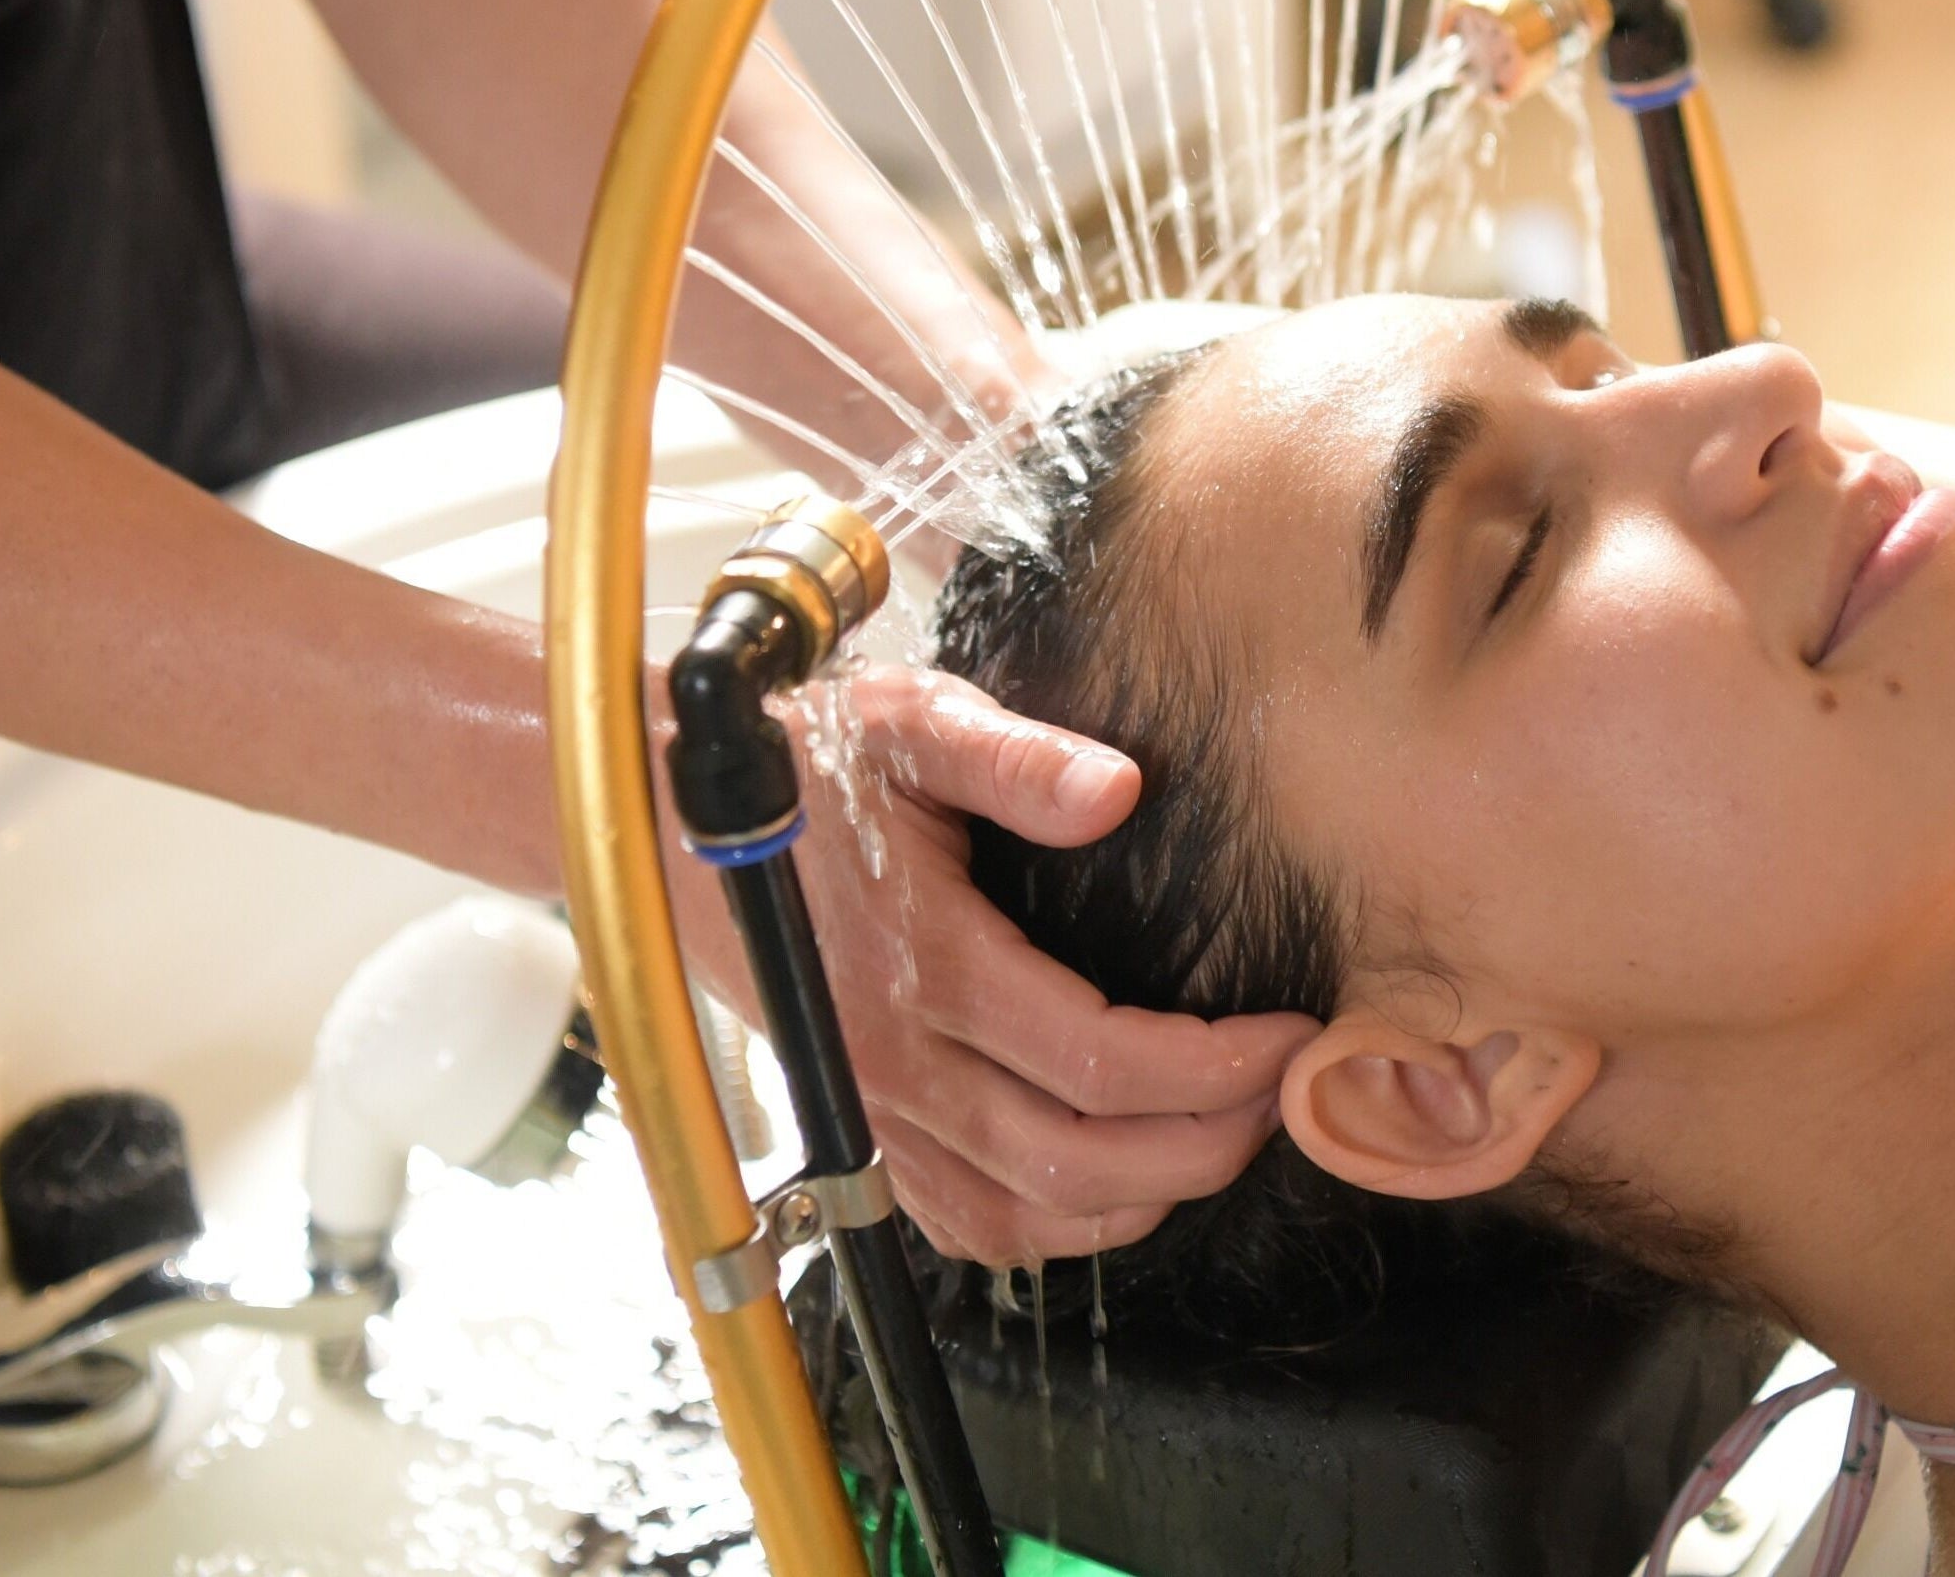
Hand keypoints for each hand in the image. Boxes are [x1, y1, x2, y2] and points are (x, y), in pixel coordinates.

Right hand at [667, 667, 1317, 1264]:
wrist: (665, 827)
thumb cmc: (797, 768)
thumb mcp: (908, 725)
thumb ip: (1015, 757)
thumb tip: (1120, 789)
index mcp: (927, 969)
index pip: (1105, 1064)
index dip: (1220, 1068)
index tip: (1289, 1033)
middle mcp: (896, 1066)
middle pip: (1084, 1165)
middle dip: (1209, 1145)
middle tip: (1280, 1093)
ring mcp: (874, 1116)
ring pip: (1030, 1219)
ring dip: (1144, 1197)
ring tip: (1220, 1132)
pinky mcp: (860, 1138)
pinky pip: (969, 1229)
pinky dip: (1058, 1227)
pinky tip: (1117, 1177)